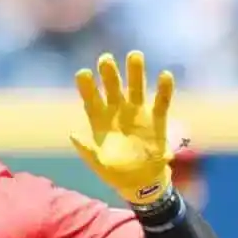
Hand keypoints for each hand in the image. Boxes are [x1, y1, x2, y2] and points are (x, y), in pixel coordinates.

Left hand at [70, 52, 175, 204]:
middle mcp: (118, 112)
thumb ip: (87, 149)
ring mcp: (137, 113)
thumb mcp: (98, 163)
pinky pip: (161, 102)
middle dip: (110, 74)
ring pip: (136, 89)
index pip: (91, 100)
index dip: (87, 88)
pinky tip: (165, 75)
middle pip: (113, 88)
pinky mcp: (156, 120)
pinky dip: (164, 90)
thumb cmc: (115, 172)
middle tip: (106, 58)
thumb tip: (73, 135)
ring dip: (135, 73)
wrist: (140, 182)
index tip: (82, 73)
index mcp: (100, 121)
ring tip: (135, 55)